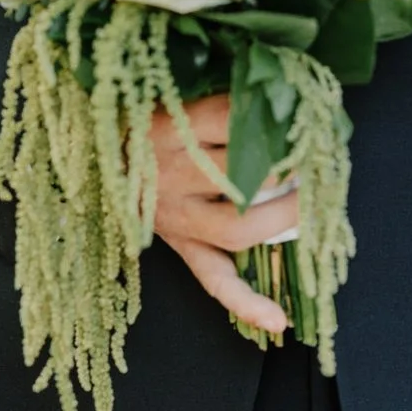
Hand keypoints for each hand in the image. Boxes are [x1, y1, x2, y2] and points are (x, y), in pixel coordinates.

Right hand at [150, 95, 296, 335]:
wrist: (97, 152)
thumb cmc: (149, 117)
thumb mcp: (176, 95)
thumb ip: (223, 96)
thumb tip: (281, 90)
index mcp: (171, 128)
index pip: (230, 119)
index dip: (274, 120)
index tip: (303, 117)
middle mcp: (172, 174)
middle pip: (239, 177)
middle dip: (286, 170)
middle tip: (314, 161)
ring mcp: (175, 218)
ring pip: (234, 229)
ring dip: (281, 221)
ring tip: (310, 207)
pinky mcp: (180, 246)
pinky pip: (213, 280)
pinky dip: (246, 303)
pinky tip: (278, 320)